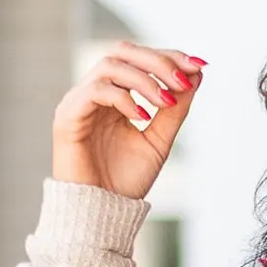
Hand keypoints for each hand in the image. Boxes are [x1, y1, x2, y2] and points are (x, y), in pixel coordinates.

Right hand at [51, 40, 202, 199]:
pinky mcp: (68, 116)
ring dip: (144, 80)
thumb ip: (174, 109)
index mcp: (113, 95)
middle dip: (158, 61)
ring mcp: (78, 101)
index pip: (138, 59)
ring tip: (165, 102)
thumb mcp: (158, 141)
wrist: (101, 214)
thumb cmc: (125, 182)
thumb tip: (197, 74)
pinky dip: (123, 98)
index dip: (167, 56)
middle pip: (123, 52)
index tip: (198, 66)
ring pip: (110, 65)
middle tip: (184, 79)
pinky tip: (141, 117)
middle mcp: (94, 92)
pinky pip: (96, 91)